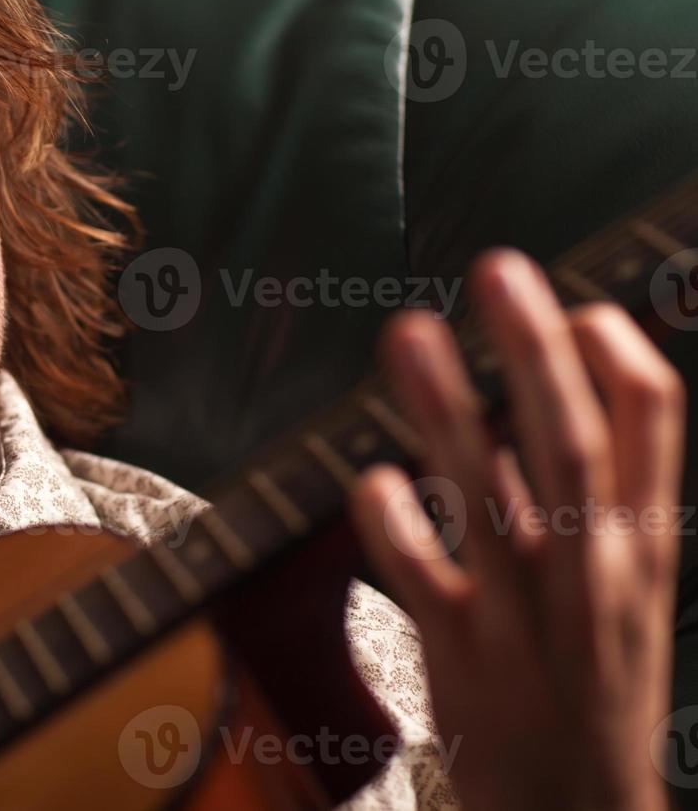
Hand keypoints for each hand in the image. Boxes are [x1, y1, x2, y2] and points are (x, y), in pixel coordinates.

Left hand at [349, 248, 684, 810]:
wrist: (580, 810)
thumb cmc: (593, 679)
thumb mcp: (624, 583)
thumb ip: (580, 493)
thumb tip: (523, 395)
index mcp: (645, 542)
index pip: (656, 419)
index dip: (615, 347)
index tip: (574, 300)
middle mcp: (592, 570)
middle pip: (572, 441)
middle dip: (535, 351)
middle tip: (498, 269)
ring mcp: (526, 613)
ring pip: (488, 497)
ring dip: (446, 411)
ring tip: (410, 334)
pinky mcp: (461, 654)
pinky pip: (420, 576)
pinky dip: (393, 519)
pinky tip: (370, 476)